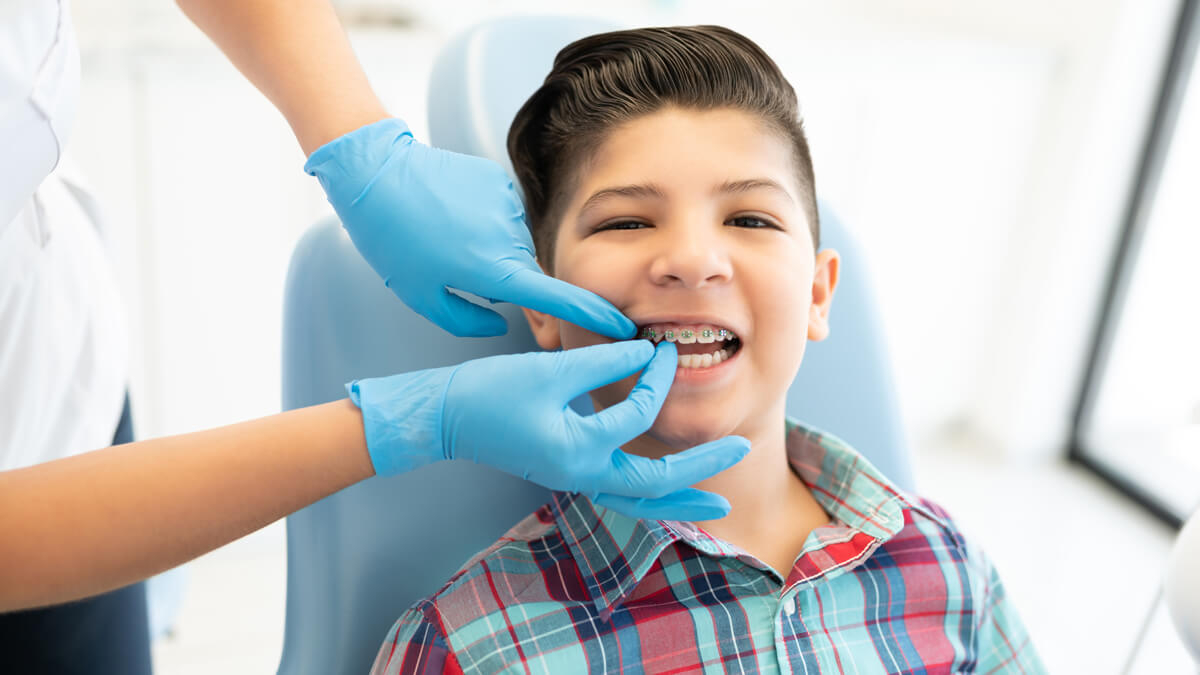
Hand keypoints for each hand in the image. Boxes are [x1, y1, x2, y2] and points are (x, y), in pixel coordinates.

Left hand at [305, 118, 635, 338]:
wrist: (375, 174)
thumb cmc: (393, 241)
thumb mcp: (422, 297)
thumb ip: (468, 320)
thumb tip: (499, 321)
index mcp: (495, 270)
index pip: (557, 298)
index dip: (592, 315)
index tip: (621, 328)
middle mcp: (511, 237)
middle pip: (526, 270)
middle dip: (502, 278)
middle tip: (453, 267)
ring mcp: (507, 205)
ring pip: (511, 242)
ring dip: (488, 247)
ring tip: (442, 236)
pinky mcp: (499, 182)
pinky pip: (500, 214)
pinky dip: (481, 221)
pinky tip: (448, 214)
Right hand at [347, 341, 749, 520]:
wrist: (446, 417)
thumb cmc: (491, 391)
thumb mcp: (553, 369)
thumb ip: (605, 361)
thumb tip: (648, 352)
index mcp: (579, 449)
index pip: (638, 415)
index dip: (657, 377)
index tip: (666, 349)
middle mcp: (582, 474)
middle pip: (656, 483)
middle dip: (701, 469)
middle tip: (742, 449)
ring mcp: (575, 479)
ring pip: (639, 500)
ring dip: (680, 499)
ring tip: (717, 502)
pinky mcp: (569, 474)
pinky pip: (620, 494)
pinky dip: (649, 496)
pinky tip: (667, 492)